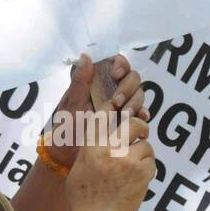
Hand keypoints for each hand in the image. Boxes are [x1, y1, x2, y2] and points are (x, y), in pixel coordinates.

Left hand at [44, 53, 147, 169]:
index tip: (116, 74)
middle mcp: (112, 91)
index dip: (122, 64)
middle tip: (116, 102)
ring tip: (124, 115)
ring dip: (135, 102)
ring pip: (139, 95)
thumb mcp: (71, 102)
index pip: (118, 64)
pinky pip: (141, 114)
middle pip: (133, 79)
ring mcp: (121, 107)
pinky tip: (141, 118)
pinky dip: (143, 114)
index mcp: (98, 82)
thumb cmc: (66, 126)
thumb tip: (86, 56)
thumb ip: (80, 80)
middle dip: (128, 88)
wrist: (67, 155)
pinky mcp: (127, 122)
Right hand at [65, 114, 153, 210]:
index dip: (115, 106)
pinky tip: (137, 179)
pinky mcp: (142, 174)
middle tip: (140, 133)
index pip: (105, 114)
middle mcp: (110, 149)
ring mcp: (128, 161)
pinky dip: (147, 169)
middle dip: (140, 126)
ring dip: (143, 154)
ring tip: (134, 167)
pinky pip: (151, 163)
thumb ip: (92, 149)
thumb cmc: (83, 198)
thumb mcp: (80, 167)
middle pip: (134, 123)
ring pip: (146, 146)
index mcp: (92, 146)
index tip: (121, 107)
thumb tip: (105, 136)